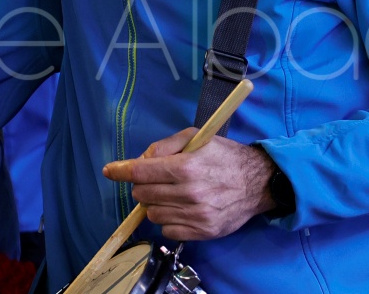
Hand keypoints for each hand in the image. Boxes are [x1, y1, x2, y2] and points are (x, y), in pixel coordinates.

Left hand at [102, 129, 276, 240]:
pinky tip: (180, 208)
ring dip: (155, 204)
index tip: (110, 170)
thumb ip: (165, 145)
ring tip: (171, 194)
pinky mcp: (202, 232)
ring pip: (152, 214)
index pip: (141, 172)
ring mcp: (196, 215)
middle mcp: (189, 193)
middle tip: (156, 179)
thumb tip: (141, 159)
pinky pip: (167, 231)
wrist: (258, 182)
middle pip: (142, 194)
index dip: (120, 170)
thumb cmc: (225, 156)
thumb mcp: (196, 137)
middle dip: (142, 185)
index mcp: (186, 167)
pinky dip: (168, 220)